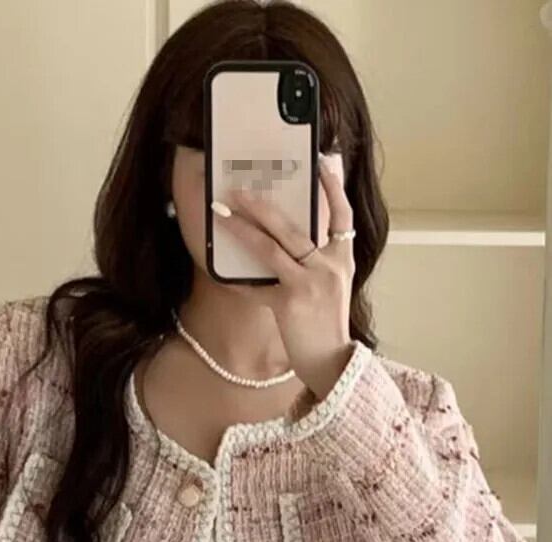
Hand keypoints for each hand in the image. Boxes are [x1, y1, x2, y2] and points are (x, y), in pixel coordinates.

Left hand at [213, 155, 356, 401]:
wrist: (332, 362)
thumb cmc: (327, 324)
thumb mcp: (333, 286)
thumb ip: (320, 259)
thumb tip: (295, 235)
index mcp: (342, 258)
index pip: (341, 214)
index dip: (332, 187)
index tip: (320, 162)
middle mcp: (328, 267)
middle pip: (294, 226)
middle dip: (263, 205)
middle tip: (239, 189)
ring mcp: (310, 285)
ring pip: (272, 249)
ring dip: (243, 229)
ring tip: (222, 213)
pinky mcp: (290, 304)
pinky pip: (256, 288)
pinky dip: (237, 281)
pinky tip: (218, 270)